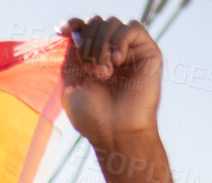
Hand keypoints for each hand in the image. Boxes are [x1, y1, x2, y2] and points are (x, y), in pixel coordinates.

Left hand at [60, 16, 161, 150]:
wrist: (116, 132)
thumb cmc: (92, 116)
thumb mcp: (70, 84)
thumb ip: (70, 56)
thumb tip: (71, 33)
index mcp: (89, 59)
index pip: (83, 28)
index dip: (73, 24)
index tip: (64, 31)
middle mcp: (109, 51)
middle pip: (96, 22)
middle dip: (87, 41)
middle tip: (88, 67)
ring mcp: (129, 50)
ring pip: (112, 23)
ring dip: (101, 45)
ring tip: (103, 73)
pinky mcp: (147, 51)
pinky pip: (132, 27)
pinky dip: (119, 41)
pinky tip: (116, 61)